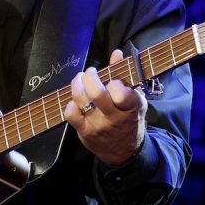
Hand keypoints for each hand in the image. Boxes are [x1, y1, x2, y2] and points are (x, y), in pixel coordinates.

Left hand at [63, 49, 146, 165]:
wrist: (124, 152)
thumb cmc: (129, 119)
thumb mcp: (134, 99)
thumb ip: (124, 75)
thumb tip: (117, 53)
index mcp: (131, 107)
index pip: (121, 93)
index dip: (114, 82)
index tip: (112, 80)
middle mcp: (114, 117)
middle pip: (96, 93)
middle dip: (89, 76)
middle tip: (90, 73)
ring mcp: (98, 125)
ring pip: (81, 99)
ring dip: (77, 84)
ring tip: (80, 79)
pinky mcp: (85, 131)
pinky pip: (71, 114)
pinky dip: (70, 103)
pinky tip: (75, 100)